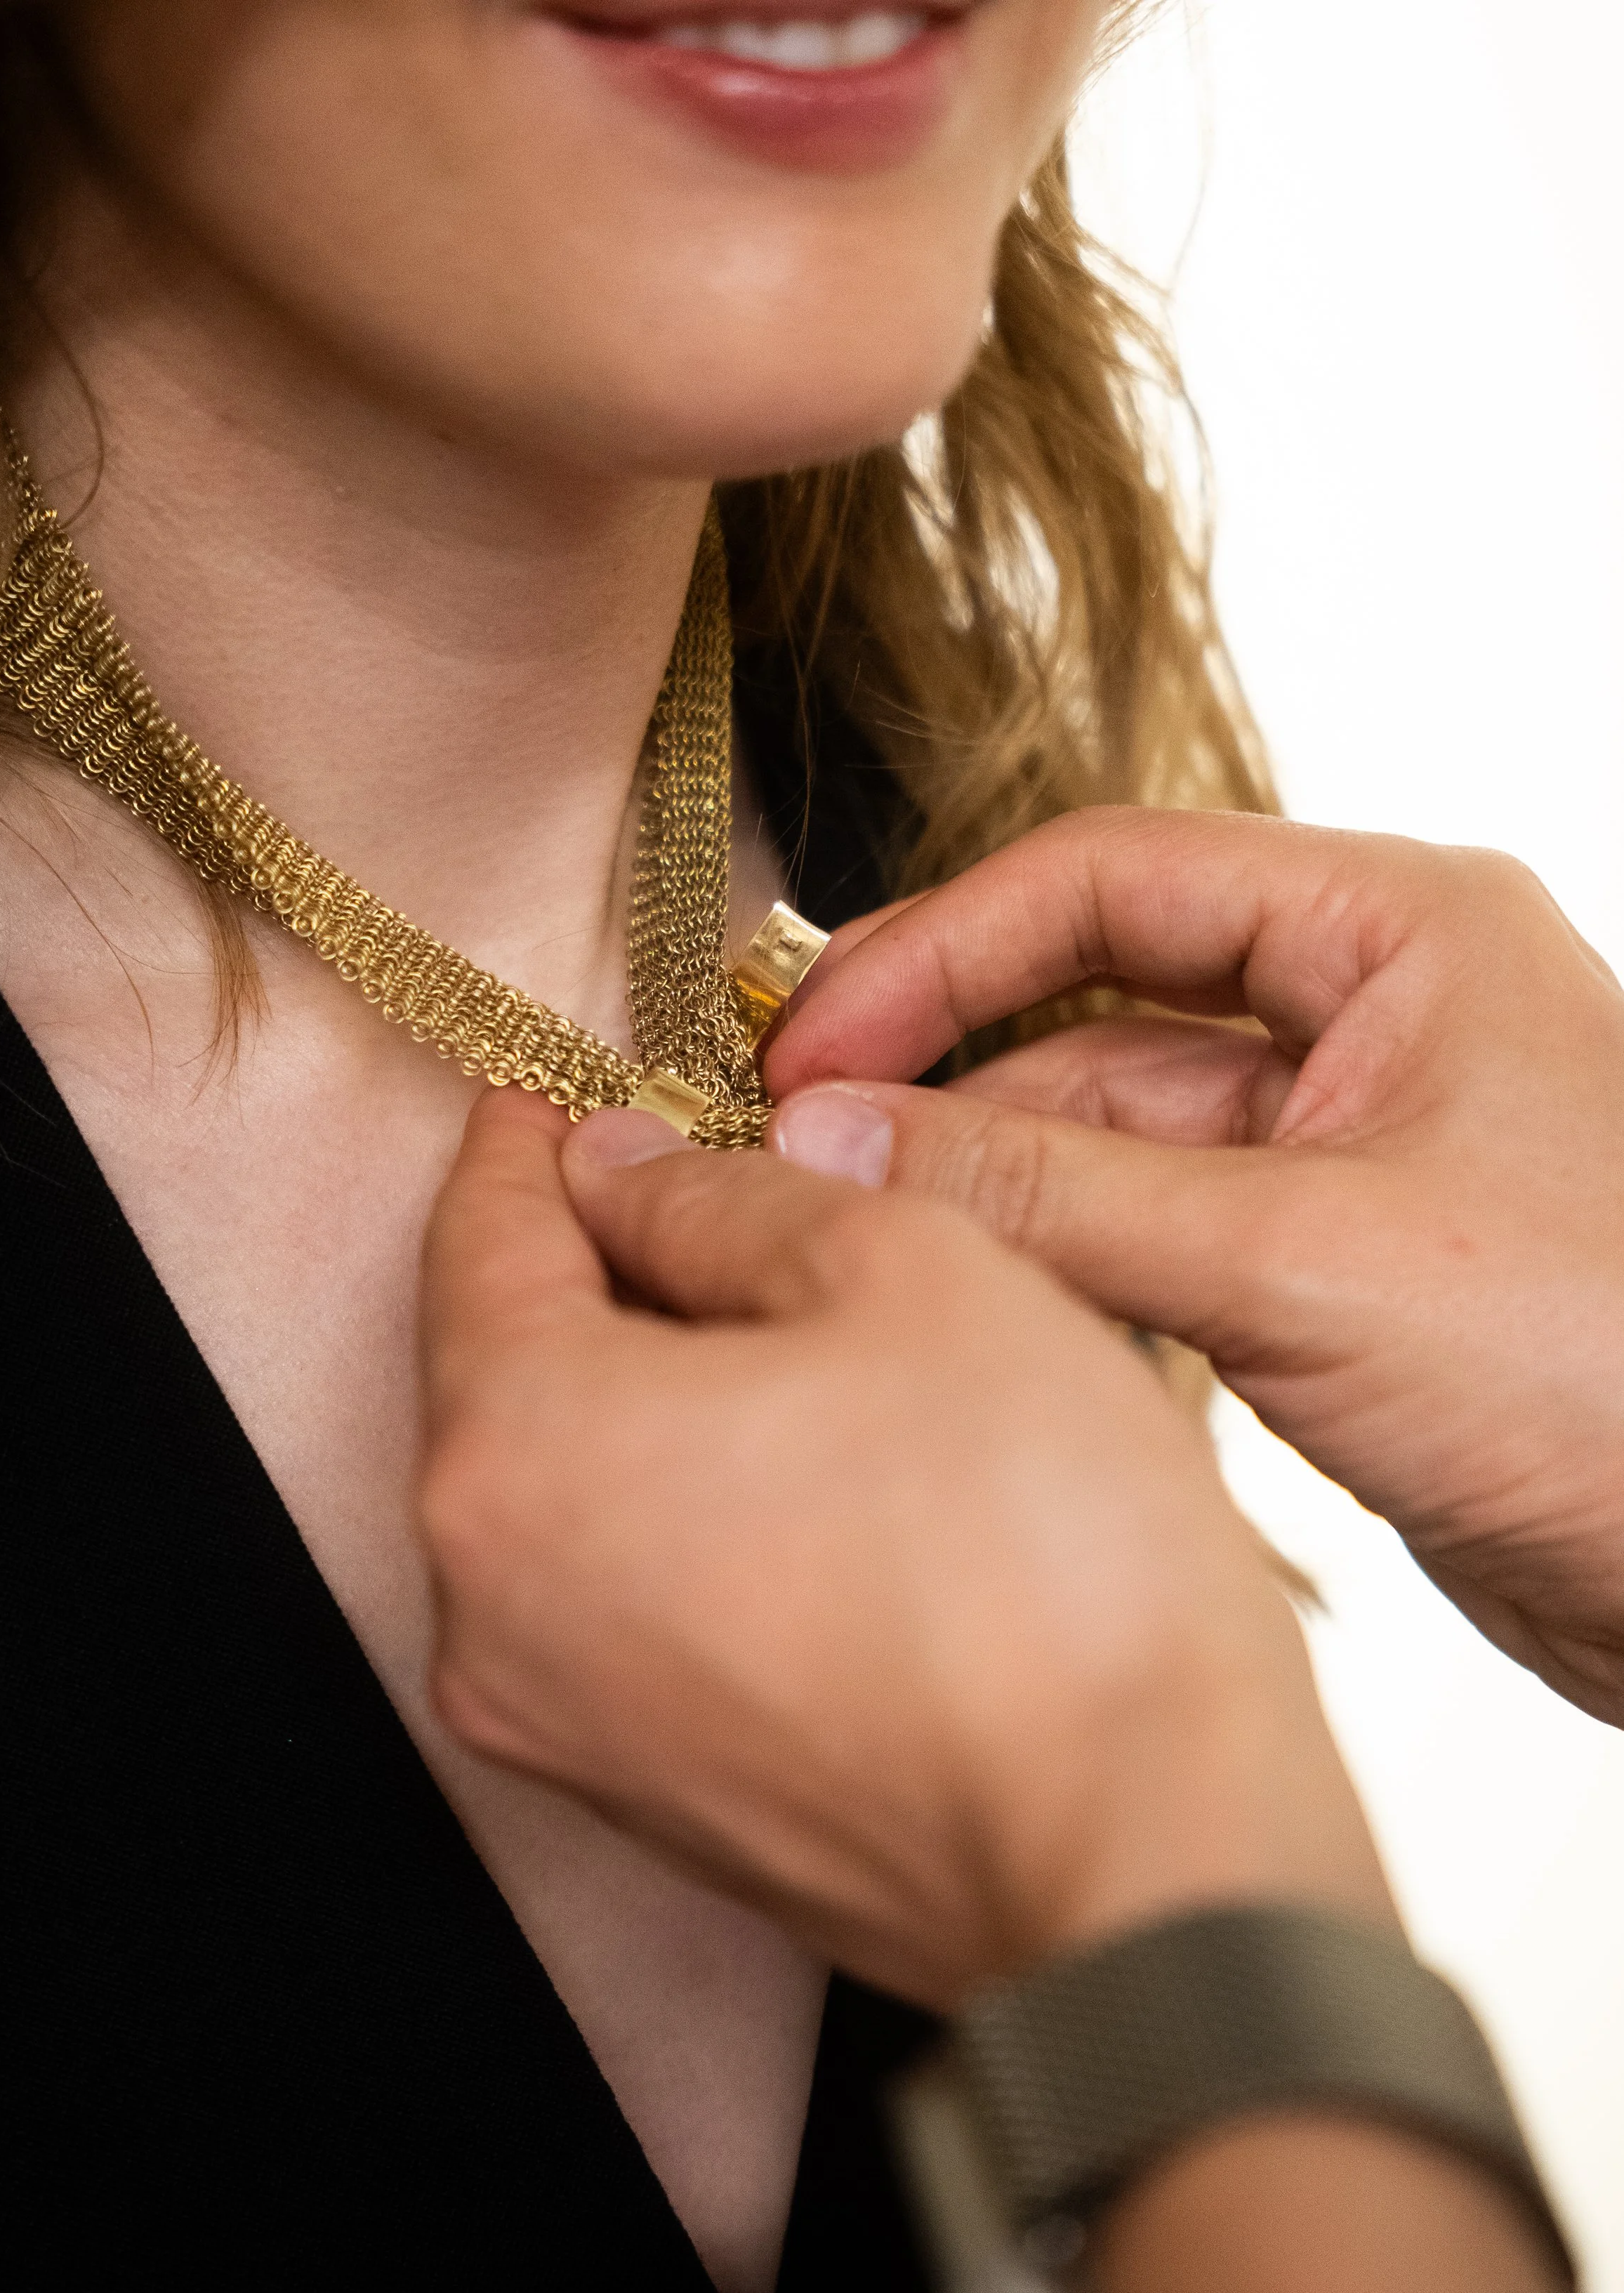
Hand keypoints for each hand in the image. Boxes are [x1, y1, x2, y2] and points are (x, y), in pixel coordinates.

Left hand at [415, 1089, 1386, 2009]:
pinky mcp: (652, 1803)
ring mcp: (562, 1726)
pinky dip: (693, 1516)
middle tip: (711, 1175)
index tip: (576, 1082)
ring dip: (662, 1393)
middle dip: (605, 1261)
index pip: (479, 1239)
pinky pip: (633, 1605)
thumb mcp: (906, 1271)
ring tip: (798, 1325)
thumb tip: (631, 1170)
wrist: (1147, 1862)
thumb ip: (729, 1197)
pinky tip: (817, 1474)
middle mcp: (488, 1608)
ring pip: (578, 1494)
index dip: (536, 1136)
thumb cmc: (1043, 1560)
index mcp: (515, 1451)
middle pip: (514, 1372)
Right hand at [768, 808, 1623, 1724]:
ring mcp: (1352, 1155)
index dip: (936, 951)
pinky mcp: (1335, 1279)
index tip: (804, 1046)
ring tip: (855, 1232)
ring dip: (993, 1178)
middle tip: (791, 1144)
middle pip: (1096, 1001)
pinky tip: (972, 1300)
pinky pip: (1155, 1240)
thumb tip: (832, 1132)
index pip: (1108, 880)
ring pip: (1115, 1132)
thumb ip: (1053, 1190)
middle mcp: (1375, 1021)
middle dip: (946, 1067)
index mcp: (1399, 934)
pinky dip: (1061, 1264)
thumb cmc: (1606, 1369)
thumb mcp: (1297, 1258)